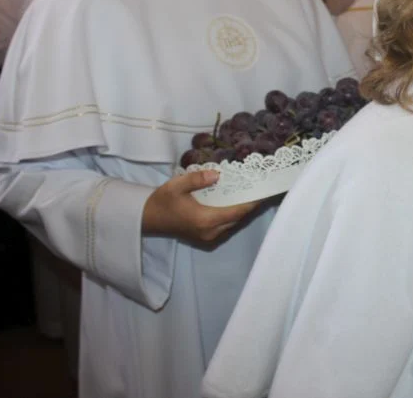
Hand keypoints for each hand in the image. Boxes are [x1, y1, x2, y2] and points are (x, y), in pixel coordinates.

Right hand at [142, 170, 259, 243]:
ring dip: (241, 212)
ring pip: (232, 224)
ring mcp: (208, 237)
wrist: (148, 218)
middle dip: (249, 206)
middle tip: (259, 190)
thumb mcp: (177, 185)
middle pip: (238, 219)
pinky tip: (234, 203)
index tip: (264, 193)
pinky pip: (225, 227)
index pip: (237, 212)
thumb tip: (217, 175)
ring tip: (250, 195)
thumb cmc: (163, 201)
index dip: (252, 203)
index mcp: (206, 220)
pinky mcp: (205, 238)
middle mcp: (210, 232)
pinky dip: (232, 216)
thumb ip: (197, 179)